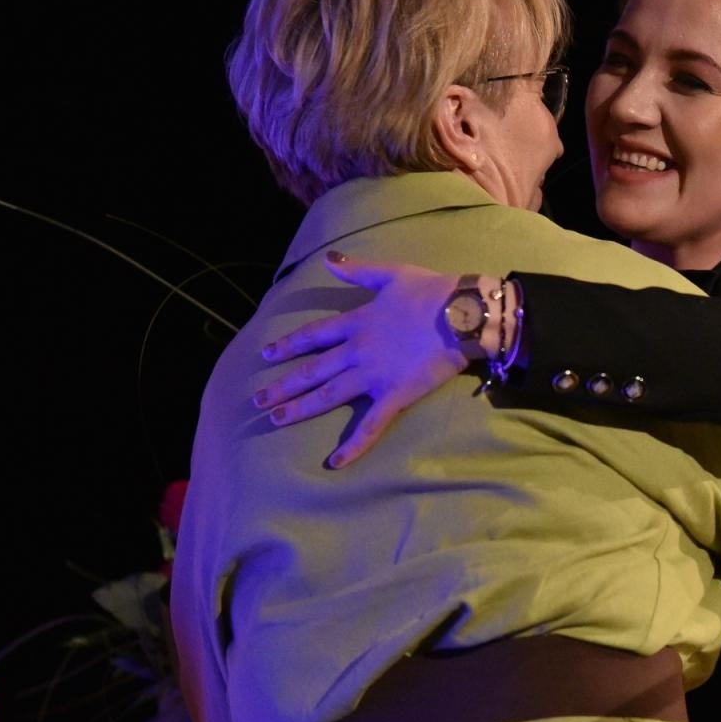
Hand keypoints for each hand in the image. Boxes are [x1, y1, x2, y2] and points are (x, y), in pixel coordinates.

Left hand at [251, 253, 481, 466]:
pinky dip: (354, 445)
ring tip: (276, 419)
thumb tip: (329, 259)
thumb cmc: (431, 291)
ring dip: (301, 408)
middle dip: (284, 385)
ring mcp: (374, 376)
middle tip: (259, 400)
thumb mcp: (391, 273)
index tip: (267, 354)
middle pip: (314, 370)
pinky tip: (335, 463)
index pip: (314, 335)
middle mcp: (358, 351)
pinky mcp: (395, 396)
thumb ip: (357, 269)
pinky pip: (371, 425)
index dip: (289, 345)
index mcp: (357, 323)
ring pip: (330, 395)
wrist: (461, 314)